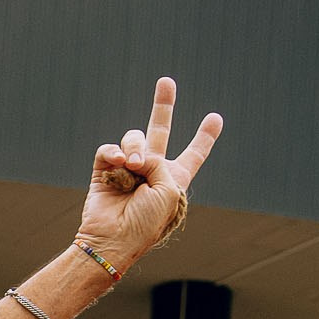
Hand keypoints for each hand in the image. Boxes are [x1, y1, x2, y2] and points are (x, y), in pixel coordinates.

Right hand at [76, 78, 222, 271]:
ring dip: (135, 149)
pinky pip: (109, 149)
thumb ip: (159, 160)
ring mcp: (126, 168)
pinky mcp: (103, 170)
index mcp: (174, 178)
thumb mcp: (169, 188)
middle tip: (166, 81)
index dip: (205, 137)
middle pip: (160, 130)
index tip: (215, 118)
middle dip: (163, 105)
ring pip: (134, 139)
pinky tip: (118, 164)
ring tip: (133, 168)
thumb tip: (131, 154)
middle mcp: (151, 169)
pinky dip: (113, 154)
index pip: (194, 154)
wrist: (113, 238)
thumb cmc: (147, 221)